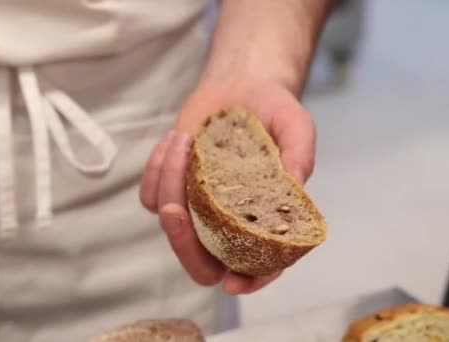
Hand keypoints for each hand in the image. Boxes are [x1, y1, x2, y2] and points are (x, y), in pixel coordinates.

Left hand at [139, 81, 315, 294]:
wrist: (243, 87)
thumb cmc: (275, 113)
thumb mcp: (296, 129)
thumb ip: (299, 157)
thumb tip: (294, 184)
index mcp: (262, 219)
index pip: (258, 265)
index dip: (249, 281)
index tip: (234, 283)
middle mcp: (227, 222)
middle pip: (201, 262)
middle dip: (183, 246)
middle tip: (175, 210)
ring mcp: (195, 207)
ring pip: (170, 222)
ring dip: (169, 183)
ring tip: (187, 140)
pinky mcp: (169, 187)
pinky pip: (149, 195)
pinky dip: (156, 167)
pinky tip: (177, 139)